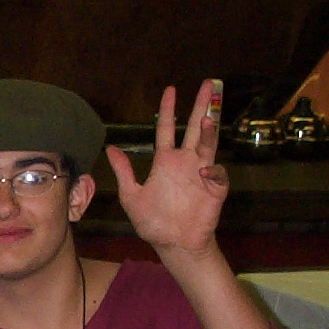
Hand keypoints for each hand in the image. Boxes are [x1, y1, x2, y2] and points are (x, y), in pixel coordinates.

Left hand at [107, 81, 226, 257]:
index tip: (170, 90)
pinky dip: (213, 169)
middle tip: (207, 85)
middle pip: (194, 128)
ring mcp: (202, 173)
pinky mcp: (215, 188)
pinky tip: (204, 169)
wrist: (173, 243)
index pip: (167, 129)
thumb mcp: (131, 196)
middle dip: (201, 106)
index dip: (168, 110)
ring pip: (208, 144)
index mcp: (166, 162)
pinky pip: (217, 173)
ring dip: (209, 131)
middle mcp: (185, 162)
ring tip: (209, 118)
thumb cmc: (153, 222)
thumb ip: (124, 171)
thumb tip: (111, 148)